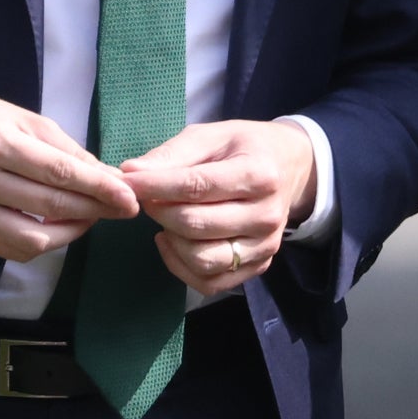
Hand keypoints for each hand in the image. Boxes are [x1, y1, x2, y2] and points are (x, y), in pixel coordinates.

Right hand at [0, 92, 136, 263]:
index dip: (98, 188)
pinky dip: (45, 244)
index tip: (129, 197)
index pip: (58, 173)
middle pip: (50, 205)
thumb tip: (110, 177)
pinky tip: (61, 228)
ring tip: (91, 217)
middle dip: (94, 209)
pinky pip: (14, 250)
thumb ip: (68, 151)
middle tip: (122, 208)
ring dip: (72, 232)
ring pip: (33, 238)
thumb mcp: (28, 120)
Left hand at [121, 119, 316, 298]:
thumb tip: (130, 172)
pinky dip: (180, 267)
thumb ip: (172, 154)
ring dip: (170, 241)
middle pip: (195, 225)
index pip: (197, 186)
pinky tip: (172, 241)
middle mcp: (266, 215)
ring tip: (163, 219)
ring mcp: (265, 245)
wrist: (290, 167)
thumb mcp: (212, 136)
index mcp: (258, 174)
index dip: (155, 186)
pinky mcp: (259, 266)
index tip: (127, 181)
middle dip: (159, 211)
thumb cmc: (245, 147)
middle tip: (146, 198)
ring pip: (202, 260)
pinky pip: (211, 282)